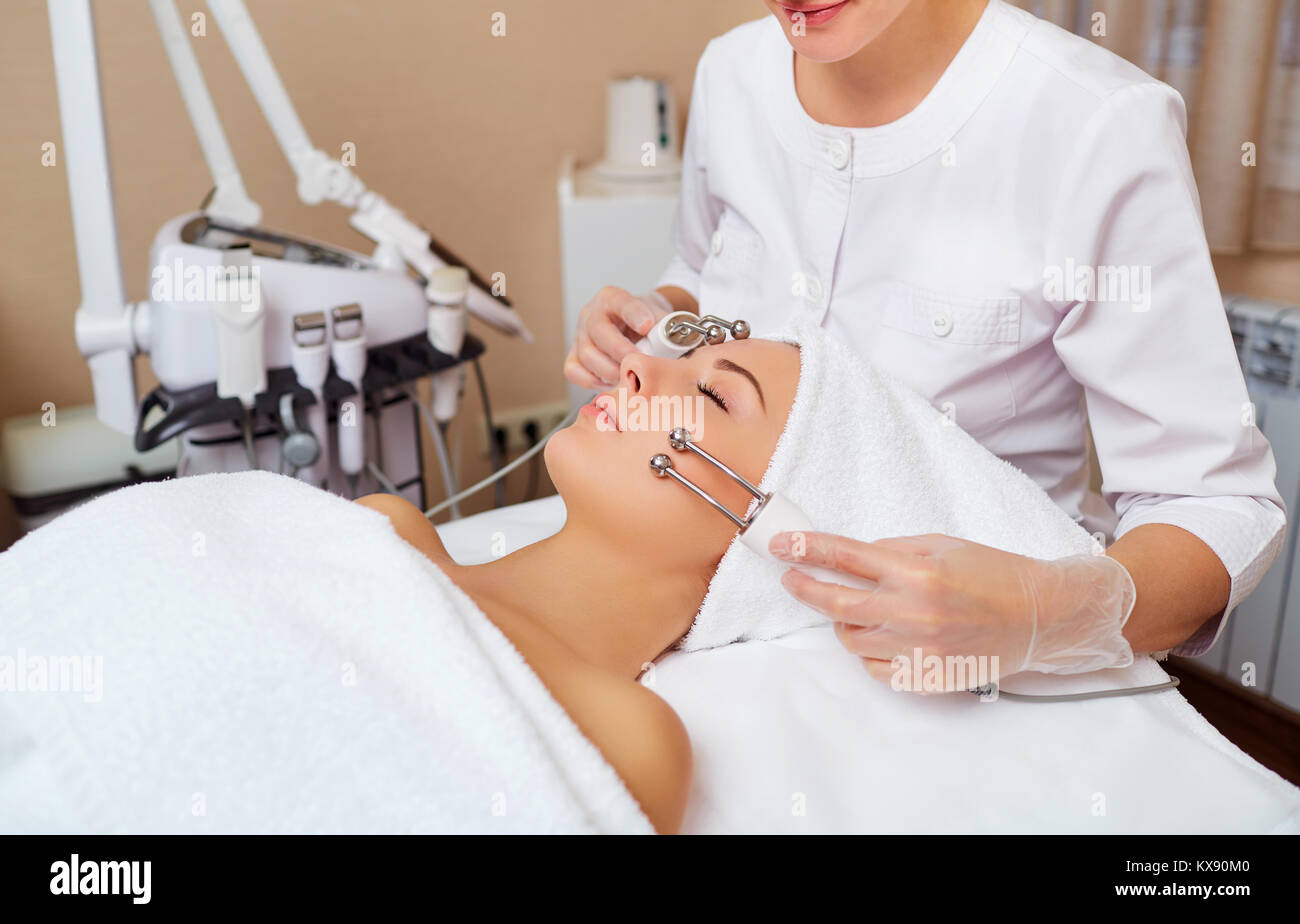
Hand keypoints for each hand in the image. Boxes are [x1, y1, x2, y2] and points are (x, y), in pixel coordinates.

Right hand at [564, 287, 674, 388]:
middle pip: (598, 330)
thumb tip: (672, 342)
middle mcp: (591, 314)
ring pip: (586, 354)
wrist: (632, 326)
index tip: (647, 326)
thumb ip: (664, 327)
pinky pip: (574, 371)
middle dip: (619, 349)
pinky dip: (592, 381)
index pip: (621, 302)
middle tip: (635, 362)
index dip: (634, 314)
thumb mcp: (657, 316)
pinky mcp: (573, 356)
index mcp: (612, 298)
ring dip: (609, 370)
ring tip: (627, 377)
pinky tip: (610, 382)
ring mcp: (579, 336)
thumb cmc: (644, 322)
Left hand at [769, 531, 1136, 692]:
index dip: (808, 550)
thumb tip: (850, 557)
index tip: (781, 545)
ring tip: (865, 607)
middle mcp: (912, 613)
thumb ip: (894, 551)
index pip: (845, 557)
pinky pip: (873, 667)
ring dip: (846, 620)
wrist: (1038, 617)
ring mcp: (916, 649)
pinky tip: (887, 634)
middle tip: (792, 578)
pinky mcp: (923, 677)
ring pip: (850, 638)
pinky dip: (870, 650)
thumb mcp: (942, 545)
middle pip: (835, 602)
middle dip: (805, 587)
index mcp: (917, 573)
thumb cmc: (993, 574)